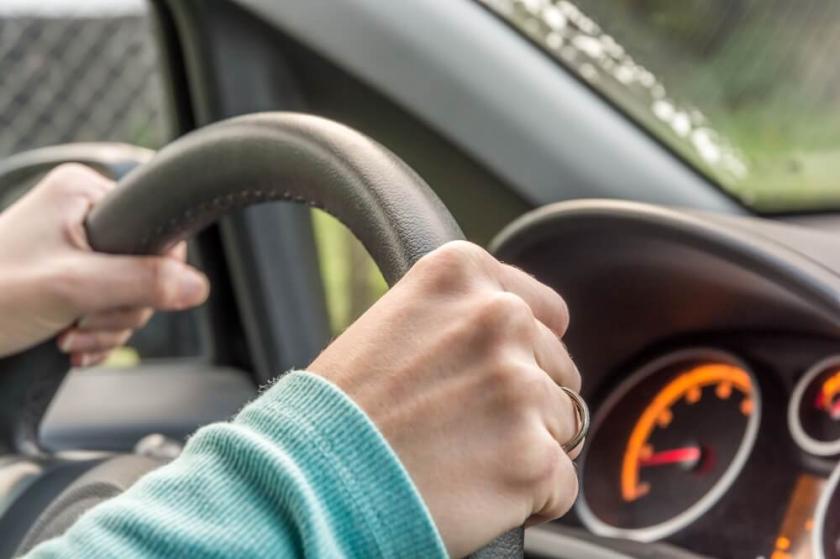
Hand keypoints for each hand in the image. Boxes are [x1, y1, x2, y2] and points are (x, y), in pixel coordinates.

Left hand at [0, 164, 209, 364]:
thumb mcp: (71, 288)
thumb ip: (140, 283)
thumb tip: (198, 287)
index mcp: (83, 192)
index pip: (158, 231)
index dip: (152, 275)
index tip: (115, 300)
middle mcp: (82, 213)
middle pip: (146, 268)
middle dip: (119, 309)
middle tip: (81, 322)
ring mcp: (75, 246)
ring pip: (129, 293)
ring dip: (105, 326)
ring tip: (68, 336)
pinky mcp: (69, 277)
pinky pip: (109, 306)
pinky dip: (96, 333)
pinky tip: (72, 344)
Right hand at [309, 241, 581, 557]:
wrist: (307, 479)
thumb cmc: (342, 409)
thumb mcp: (395, 322)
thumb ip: (460, 316)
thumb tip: (525, 329)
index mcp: (461, 272)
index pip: (545, 312)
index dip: (524, 353)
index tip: (491, 378)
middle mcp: (498, 316)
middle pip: (557, 369)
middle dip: (524, 400)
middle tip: (462, 425)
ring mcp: (519, 385)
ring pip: (562, 424)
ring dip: (526, 445)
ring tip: (461, 457)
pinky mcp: (532, 456)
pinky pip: (560, 482)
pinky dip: (529, 496)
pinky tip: (474, 490)